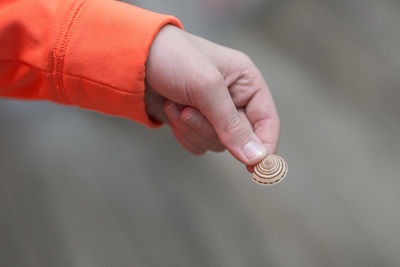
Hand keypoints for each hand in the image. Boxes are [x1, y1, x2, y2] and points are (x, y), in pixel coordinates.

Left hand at [145, 25, 279, 167]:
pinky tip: (172, 110)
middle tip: (189, 111)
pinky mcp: (195, 123)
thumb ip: (232, 125)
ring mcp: (213, 113)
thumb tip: (257, 158)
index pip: (267, 121)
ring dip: (192, 129)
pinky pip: (197, 145)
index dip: (265, 146)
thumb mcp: (206, 87)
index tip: (256, 169)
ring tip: (176, 104)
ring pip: (215, 144)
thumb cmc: (174, 59)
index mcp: (247, 82)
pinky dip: (183, 133)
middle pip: (239, 139)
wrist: (133, 61)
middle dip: (209, 129)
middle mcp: (234, 99)